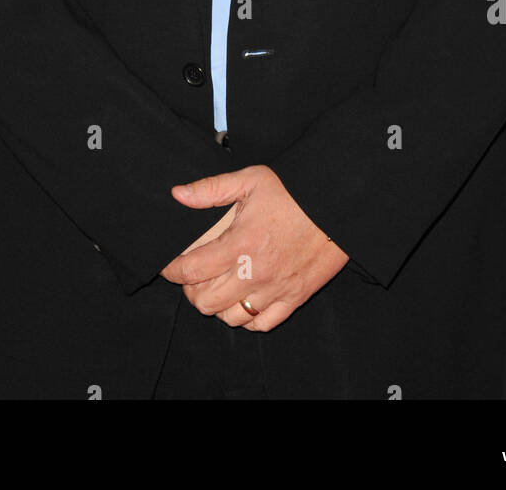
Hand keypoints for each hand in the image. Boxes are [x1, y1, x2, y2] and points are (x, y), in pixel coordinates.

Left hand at [159, 165, 348, 330]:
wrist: (336, 206)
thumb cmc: (293, 191)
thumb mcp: (250, 180)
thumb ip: (211, 189)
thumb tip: (178, 194)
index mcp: (239, 244)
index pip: (191, 270)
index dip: (173, 271)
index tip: (169, 266)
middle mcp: (254, 273)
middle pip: (205, 302)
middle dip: (191, 291)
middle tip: (193, 278)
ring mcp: (274, 290)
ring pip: (230, 318)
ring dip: (218, 306)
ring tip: (217, 289)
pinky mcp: (294, 299)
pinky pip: (261, 325)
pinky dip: (247, 319)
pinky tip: (244, 302)